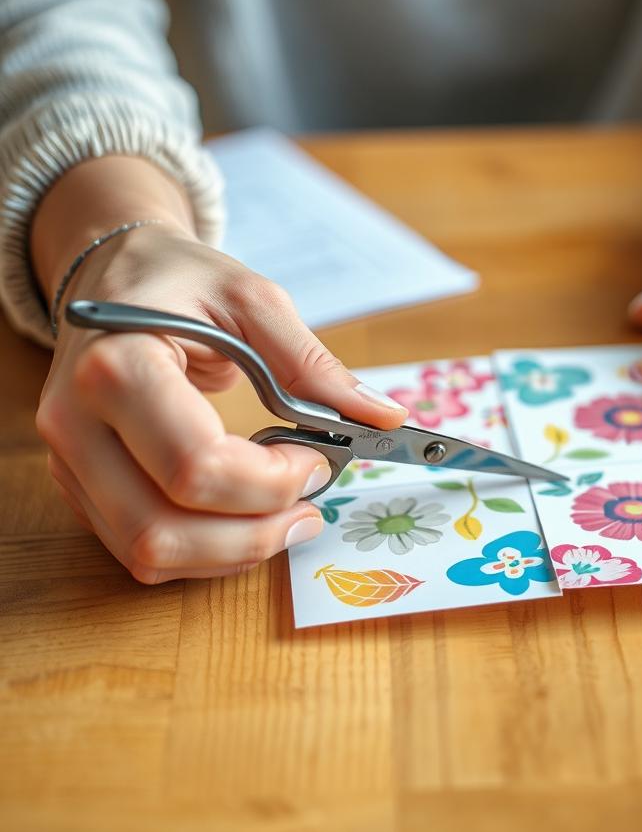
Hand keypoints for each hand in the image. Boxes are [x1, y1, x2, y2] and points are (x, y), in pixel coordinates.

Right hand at [32, 159, 407, 582]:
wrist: (113, 277)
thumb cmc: (180, 282)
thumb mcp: (253, 302)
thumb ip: (313, 364)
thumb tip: (382, 417)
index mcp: (116, 366)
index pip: (194, 464)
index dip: (271, 481)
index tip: (317, 458)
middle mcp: (75, 424)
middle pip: (162, 529)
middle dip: (255, 533)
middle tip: (312, 505)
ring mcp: (69, 463)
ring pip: (148, 555)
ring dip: (233, 552)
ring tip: (289, 518)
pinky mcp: (80, 488)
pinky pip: (141, 552)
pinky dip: (206, 552)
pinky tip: (247, 521)